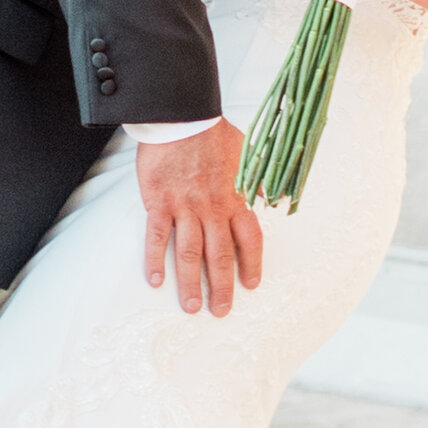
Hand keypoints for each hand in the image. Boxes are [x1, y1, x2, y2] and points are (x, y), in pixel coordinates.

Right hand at [137, 119, 261, 318]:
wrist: (180, 116)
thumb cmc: (212, 133)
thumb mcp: (245, 154)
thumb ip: (256, 181)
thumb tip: (272, 199)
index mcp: (235, 198)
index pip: (249, 239)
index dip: (251, 264)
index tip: (251, 284)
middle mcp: (212, 208)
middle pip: (219, 255)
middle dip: (221, 287)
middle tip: (220, 311)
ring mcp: (184, 207)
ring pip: (189, 253)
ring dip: (190, 283)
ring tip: (191, 306)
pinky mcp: (158, 202)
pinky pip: (157, 236)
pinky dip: (156, 260)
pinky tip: (156, 281)